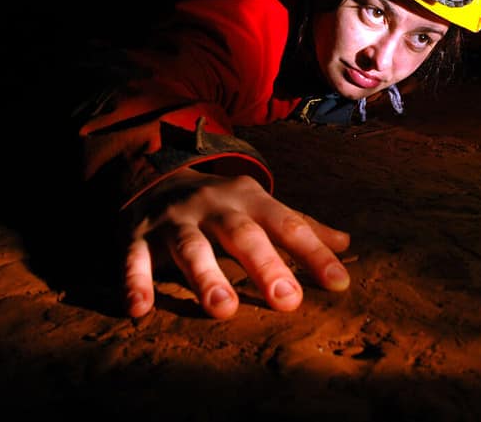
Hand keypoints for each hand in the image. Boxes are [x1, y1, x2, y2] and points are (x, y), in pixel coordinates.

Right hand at [123, 168, 350, 319]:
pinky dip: (134, 282)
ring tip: (223, 309)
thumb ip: (300, 226)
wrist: (154, 171)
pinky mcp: (137, 236)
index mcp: (251, 199)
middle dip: (266, 266)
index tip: (339, 284)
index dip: (314, 254)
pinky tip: (139, 309)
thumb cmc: (222, 203)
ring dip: (206, 276)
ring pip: (191, 246)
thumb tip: (347, 243)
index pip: (289, 226)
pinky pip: (133, 259)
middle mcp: (215, 207)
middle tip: (288, 302)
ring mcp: (175, 220)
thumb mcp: (260, 206)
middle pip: (242, 235)